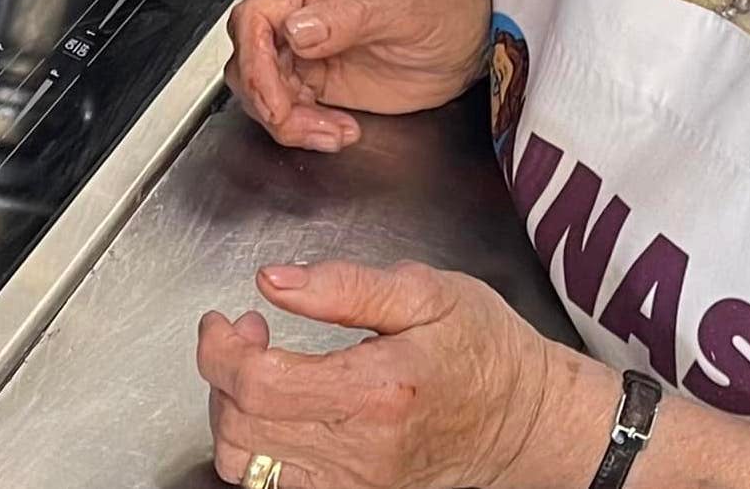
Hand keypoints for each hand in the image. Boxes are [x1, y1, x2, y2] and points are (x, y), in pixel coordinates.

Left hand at [196, 260, 549, 488]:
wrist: (529, 421)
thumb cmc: (485, 350)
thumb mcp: (426, 292)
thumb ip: (344, 284)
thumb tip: (273, 281)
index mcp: (375, 391)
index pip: (258, 385)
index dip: (220, 349)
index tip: (224, 319)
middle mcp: (360, 452)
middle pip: (241, 429)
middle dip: (222, 374)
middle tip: (247, 332)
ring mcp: (356, 487)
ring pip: (247, 469)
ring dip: (233, 415)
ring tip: (260, 371)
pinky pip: (275, 488)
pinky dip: (257, 450)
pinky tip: (279, 410)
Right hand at [223, 0, 488, 150]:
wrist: (469, 40)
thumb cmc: (442, 6)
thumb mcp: (400, 7)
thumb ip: (346, 18)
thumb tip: (295, 30)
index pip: (255, 15)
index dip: (254, 61)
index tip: (274, 99)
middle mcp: (297, 9)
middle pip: (248, 57)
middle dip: (268, 98)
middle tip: (303, 124)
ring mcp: (302, 47)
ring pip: (260, 89)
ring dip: (287, 120)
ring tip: (332, 131)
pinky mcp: (315, 80)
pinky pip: (286, 109)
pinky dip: (304, 129)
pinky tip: (340, 131)